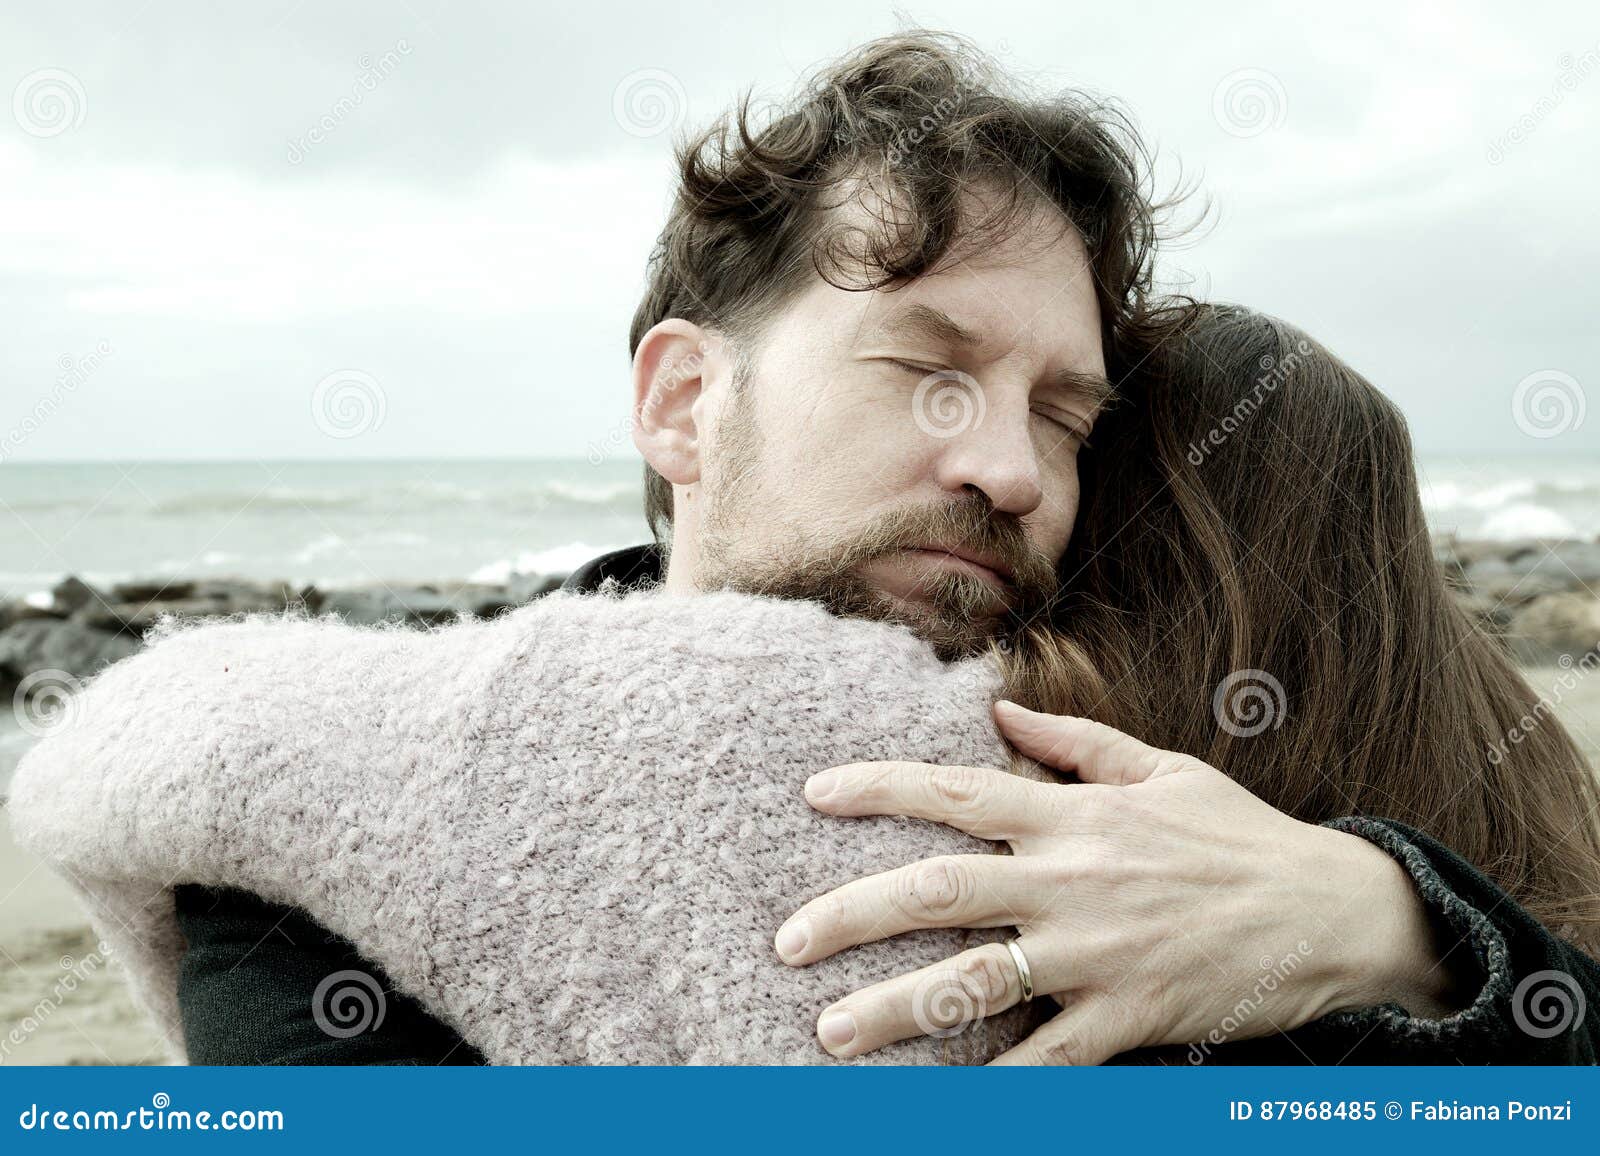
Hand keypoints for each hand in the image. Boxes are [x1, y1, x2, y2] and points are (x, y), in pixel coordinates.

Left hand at [775, 701, 1462, 1063]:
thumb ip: (1074, 741)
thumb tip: (999, 712)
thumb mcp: (1161, 767)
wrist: (1332, 911)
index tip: (814, 793)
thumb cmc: (1238, 834)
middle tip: (787, 941)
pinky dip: (993, 1086)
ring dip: (894, 1009)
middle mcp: (1071, 880)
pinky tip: (941, 1102)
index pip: (954, 790)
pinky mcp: (1129, 1016)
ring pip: (975, 983)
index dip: (877, 788)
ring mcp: (1097, 953)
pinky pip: (1048, 1061)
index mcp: (1073, 815)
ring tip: (829, 1033)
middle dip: (852, 914)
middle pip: (938, 891)